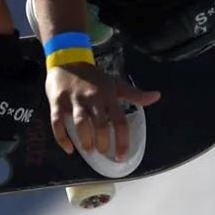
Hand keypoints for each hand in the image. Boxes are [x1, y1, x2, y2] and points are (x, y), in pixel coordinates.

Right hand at [45, 62, 160, 159]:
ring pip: (80, 124)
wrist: (68, 58)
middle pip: (101, 125)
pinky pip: (58, 122)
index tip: (121, 156)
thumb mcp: (115, 83)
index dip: (122, 141)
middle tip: (103, 152)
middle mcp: (93, 98)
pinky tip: (69, 149)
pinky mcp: (58, 101)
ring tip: (89, 150)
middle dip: (103, 143)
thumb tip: (157, 96)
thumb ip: (135, 94)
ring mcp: (74, 100)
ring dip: (86, 141)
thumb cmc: (94, 76)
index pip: (119, 121)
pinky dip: (62, 138)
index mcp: (109, 95)